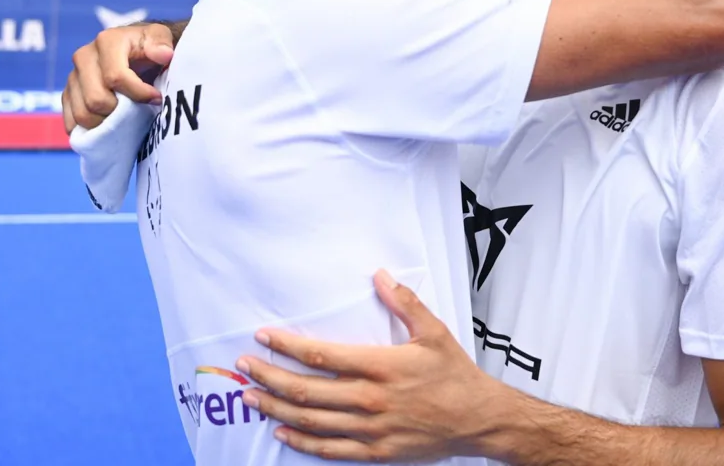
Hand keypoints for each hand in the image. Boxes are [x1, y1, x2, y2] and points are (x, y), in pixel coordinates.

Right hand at [62, 22, 174, 132]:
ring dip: (106, 124)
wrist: (135, 51)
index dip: (138, 94)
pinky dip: (90, 131)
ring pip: (83, 114)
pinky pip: (72, 122)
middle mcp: (84, 57)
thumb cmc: (150, 47)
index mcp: (106, 41)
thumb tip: (163, 54)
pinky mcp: (68, 94)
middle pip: (96, 100)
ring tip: (126, 117)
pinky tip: (109, 127)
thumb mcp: (161, 37)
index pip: (115, 77)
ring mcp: (73, 77)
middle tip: (138, 110)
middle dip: (120, 112)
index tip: (156, 98)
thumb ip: (163, 43)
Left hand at [236, 271, 499, 462]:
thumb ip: (404, 303)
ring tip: (251, 396)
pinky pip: (330, 448)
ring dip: (277, 407)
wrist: (478, 419)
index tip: (264, 337)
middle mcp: (371, 398)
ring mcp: (371, 428)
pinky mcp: (375, 451)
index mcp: (382, 365)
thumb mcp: (433, 332)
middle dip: (269, 376)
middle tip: (244, 366)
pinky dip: (301, 441)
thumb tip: (380, 276)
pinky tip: (282, 431)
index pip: (322, 355)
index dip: (287, 346)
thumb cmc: (455, 374)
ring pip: (312, 420)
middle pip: (307, 389)